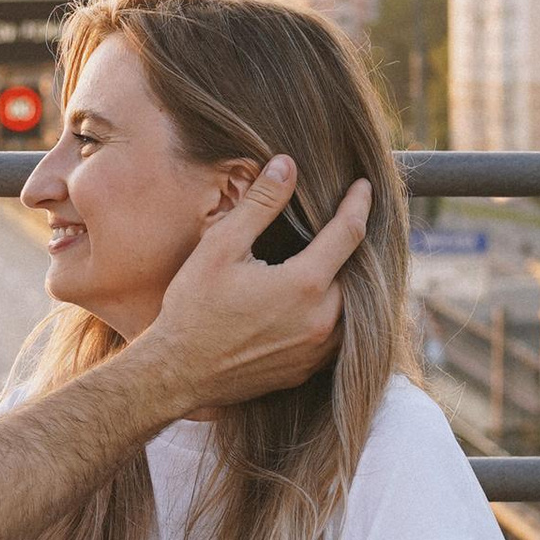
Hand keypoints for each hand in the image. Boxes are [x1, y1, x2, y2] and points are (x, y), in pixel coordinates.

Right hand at [143, 162, 371, 410]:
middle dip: (356, 243)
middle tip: (350, 219)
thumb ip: (259, 204)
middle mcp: (322, 320)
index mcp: (305, 284)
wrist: (176, 373)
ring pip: (353, 308)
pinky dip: (337, 312)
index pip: (349, 232)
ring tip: (341, 257)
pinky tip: (320, 298)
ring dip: (350, 281)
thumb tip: (287, 165)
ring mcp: (317, 350)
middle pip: (358, 272)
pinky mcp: (307, 369)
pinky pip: (338, 336)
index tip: (363, 186)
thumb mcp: (221, 247)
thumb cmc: (193, 309)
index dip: (358, 204)